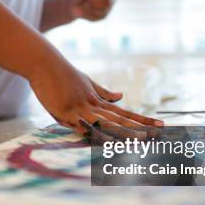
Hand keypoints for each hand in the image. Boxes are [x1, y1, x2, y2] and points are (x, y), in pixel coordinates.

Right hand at [29, 60, 162, 133]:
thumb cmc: (63, 74)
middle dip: (140, 128)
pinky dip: (94, 133)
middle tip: (159, 134)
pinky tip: (105, 140)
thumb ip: (103, 92)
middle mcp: (92, 105)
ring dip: (123, 132)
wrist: (44, 64)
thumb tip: (122, 96)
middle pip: (120, 120)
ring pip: (105, 123)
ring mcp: (80, 108)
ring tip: (140, 139)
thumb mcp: (86, 82)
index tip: (160, 124)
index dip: (143, 120)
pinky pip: (82, 126)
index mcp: (98, 100)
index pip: (125, 113)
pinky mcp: (65, 112)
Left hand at [68, 0, 117, 21]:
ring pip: (101, 10)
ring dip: (90, 6)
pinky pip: (96, 16)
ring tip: (84, 3)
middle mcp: (108, 0)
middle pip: (108, 3)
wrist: (72, 5)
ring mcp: (105, 10)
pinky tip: (84, 10)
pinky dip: (88, 12)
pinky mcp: (100, 17)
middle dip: (96, 0)